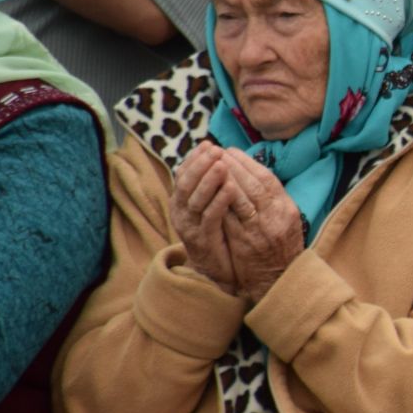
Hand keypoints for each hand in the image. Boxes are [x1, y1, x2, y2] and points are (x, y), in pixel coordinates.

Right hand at [171, 144, 239, 294]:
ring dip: (208, 180)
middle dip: (200, 165)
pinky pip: (210, 217)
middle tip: (214, 149)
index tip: (207, 144)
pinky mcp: (202, 239)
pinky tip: (230, 188)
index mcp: (181, 202)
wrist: (215, 269)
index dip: (194, 159)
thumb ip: (209, 187)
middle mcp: (181, 213)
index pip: (183, 175)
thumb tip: (218, 158)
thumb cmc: (215, 232)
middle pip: (185, 184)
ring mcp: (190, 227)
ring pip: (195, 199)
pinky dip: (219, 201)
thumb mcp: (210, 206)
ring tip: (221, 164)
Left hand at [218, 150, 305, 302]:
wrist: (280, 279)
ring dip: (223, 180)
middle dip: (232, 166)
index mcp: (287, 208)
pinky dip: (218, 202)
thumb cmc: (282, 247)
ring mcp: (260, 230)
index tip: (232, 152)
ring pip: (240, 198)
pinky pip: (229, 218)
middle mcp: (276, 217)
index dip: (248, 163)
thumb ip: (272, 200)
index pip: (267, 179)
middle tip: (216, 152)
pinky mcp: (245, 242)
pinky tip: (207, 190)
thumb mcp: (286, 220)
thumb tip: (252, 175)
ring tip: (209, 166)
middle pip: (253, 184)